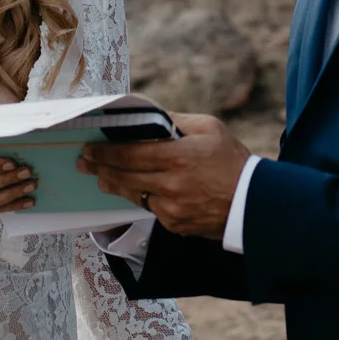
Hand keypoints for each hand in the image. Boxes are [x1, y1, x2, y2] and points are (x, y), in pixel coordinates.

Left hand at [76, 114, 250, 241]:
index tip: (89, 148)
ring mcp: (171, 209)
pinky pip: (150, 209)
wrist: (254, 202)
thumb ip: (174, 121)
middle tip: (84, 162)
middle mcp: (171, 185)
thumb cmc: (233, 160)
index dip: (105, 152)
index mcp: (178, 157)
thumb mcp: (209, 128)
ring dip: (114, 185)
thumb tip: (147, 115)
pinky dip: (141, 197)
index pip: (129, 154)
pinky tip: (134, 189)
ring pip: (133, 195)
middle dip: (100, 169)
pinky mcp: (175, 225)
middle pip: (123, 177)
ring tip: (102, 177)